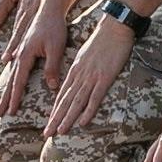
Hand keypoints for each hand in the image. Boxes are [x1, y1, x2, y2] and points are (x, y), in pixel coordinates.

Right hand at [0, 4, 69, 116]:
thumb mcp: (56, 48)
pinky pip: (14, 66)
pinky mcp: (24, 47)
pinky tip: (7, 79)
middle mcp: (19, 54)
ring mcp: (20, 50)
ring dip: (6, 90)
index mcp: (25, 55)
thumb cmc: (54, 26)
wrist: (49, 7)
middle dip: (4, 99)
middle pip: (10, 81)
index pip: (18, 81)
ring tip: (1, 103)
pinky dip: (10, 76)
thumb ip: (51, 67)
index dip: (15, 98)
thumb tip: (51, 87)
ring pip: (11, 74)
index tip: (10, 112)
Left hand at [46, 16, 135, 137]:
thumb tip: (78, 78)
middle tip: (47, 133)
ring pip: (76, 102)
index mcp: (74, 69)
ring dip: (68, 118)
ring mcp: (91, 77)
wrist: (114, 27)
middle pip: (65, 101)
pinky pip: (94, 97)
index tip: (49, 122)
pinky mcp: (104, 77)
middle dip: (55, 118)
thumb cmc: (102, 39)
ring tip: (60, 131)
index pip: (61, 94)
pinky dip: (88, 111)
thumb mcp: (85, 54)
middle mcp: (80, 75)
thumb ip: (80, 68)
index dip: (55, 110)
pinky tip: (82, 122)